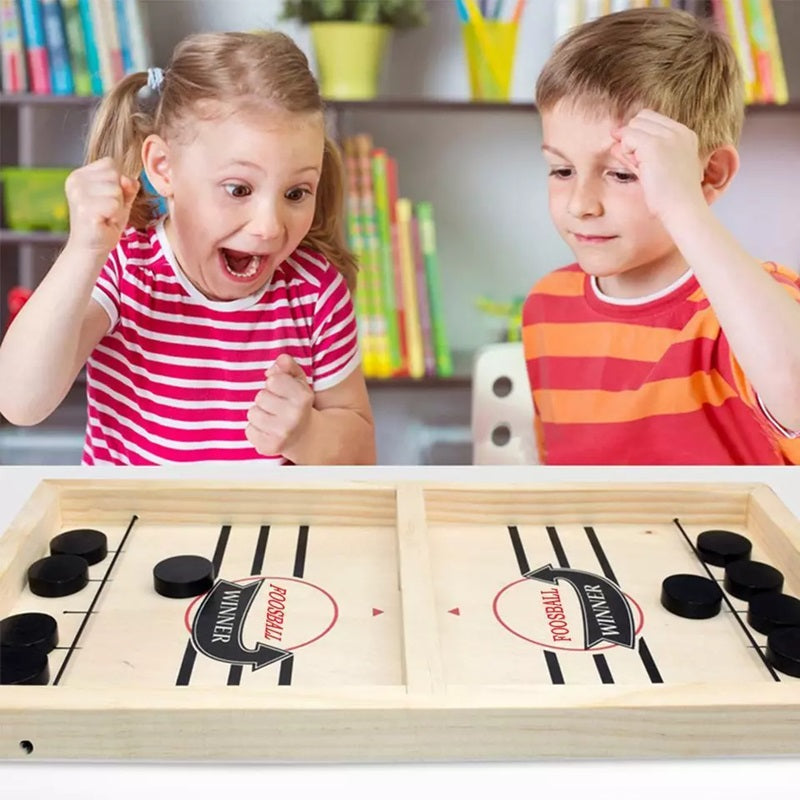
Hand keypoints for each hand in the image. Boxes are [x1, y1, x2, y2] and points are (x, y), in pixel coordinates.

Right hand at [64, 157, 138, 257]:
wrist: (91, 249)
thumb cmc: (105, 223)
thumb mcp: (121, 199)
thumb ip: (127, 185)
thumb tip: (128, 179)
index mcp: (79, 174)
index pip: (111, 164)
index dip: (118, 184)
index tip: (107, 200)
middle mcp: (75, 181)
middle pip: (115, 175)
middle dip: (119, 196)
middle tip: (108, 211)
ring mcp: (78, 194)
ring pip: (117, 190)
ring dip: (118, 208)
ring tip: (106, 217)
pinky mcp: (85, 209)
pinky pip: (115, 205)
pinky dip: (116, 216)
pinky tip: (104, 222)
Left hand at [245, 354, 313, 456]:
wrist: (307, 437)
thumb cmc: (298, 404)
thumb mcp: (298, 382)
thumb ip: (289, 366)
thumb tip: (280, 360)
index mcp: (303, 397)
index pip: (272, 380)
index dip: (275, 384)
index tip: (283, 392)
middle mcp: (294, 416)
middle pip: (260, 397)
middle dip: (266, 399)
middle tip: (278, 407)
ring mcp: (282, 433)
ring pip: (252, 413)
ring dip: (260, 414)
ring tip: (273, 419)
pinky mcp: (270, 447)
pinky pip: (249, 430)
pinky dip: (256, 430)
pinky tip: (269, 431)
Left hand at [611, 110, 705, 224]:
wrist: (683, 210)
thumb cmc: (670, 197)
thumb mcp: (655, 170)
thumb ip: (638, 155)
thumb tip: (616, 143)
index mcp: (685, 135)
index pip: (652, 119)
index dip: (639, 136)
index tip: (640, 159)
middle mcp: (678, 131)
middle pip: (641, 118)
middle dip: (632, 138)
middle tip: (637, 163)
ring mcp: (668, 136)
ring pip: (633, 126)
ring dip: (628, 145)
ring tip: (639, 167)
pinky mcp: (654, 145)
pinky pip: (627, 137)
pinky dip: (625, 151)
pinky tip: (637, 167)